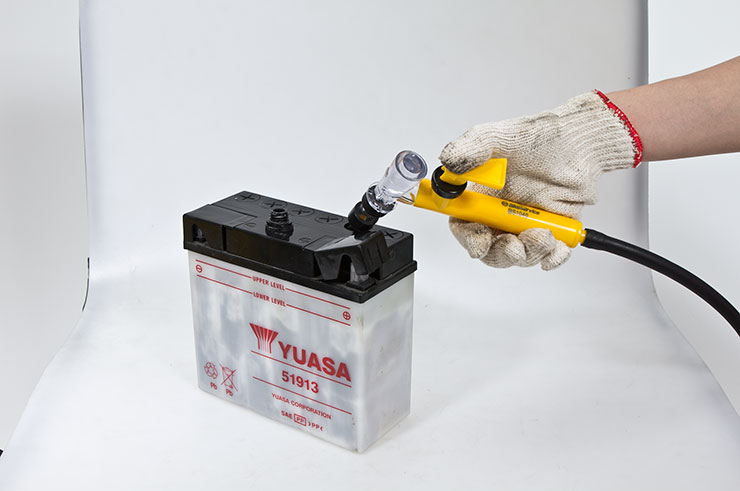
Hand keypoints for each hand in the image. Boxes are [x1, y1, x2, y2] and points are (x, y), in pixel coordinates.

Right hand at [440, 90, 640, 269]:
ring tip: (544, 235)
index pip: (464, 227)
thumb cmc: (539, 138)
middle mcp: (501, 216)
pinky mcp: (552, 232)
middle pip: (490, 250)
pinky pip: (549, 256)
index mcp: (482, 198)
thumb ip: (471, 150)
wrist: (580, 144)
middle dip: (501, 254)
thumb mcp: (499, 137)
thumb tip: (448, 164)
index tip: (480, 240)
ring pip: (520, 256)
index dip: (469, 238)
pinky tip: (558, 246)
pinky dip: (553, 257)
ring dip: (530, 253)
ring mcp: (525, 226)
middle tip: (514, 246)